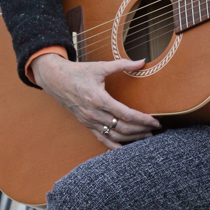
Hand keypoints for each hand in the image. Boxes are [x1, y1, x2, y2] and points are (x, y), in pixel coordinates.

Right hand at [30, 54, 161, 149]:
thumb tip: (142, 61)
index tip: (155, 122)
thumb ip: (122, 65)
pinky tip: (125, 148)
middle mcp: (93, 113)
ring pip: (112, 136)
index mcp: (98, 99)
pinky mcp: (85, 124)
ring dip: (130, 139)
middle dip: (140, 130)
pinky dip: (113, 145)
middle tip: (154, 130)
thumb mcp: (100, 67)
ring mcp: (88, 121)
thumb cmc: (78, 72)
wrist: (55, 79)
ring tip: (145, 137)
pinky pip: (101, 139)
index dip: (142, 120)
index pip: (126, 114)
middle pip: (121, 128)